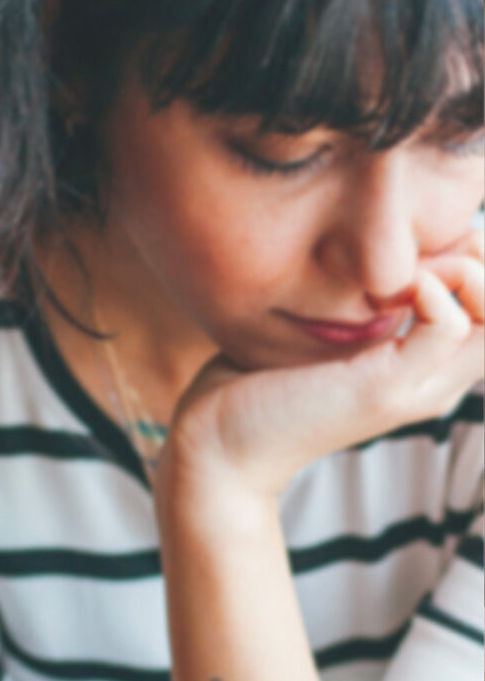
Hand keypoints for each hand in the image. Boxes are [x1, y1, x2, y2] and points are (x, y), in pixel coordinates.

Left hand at [160, 232, 483, 506]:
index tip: (450, 239)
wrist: (221, 441)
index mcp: (425, 372)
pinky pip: (448, 329)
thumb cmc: (264, 382)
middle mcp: (434, 385)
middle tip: (452, 242)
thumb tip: (381, 254)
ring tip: (423, 262)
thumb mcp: (327, 333)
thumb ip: (364, 302)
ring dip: (469, 272)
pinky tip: (404, 280)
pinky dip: (436, 291)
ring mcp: (415, 391)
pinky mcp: (386, 388)